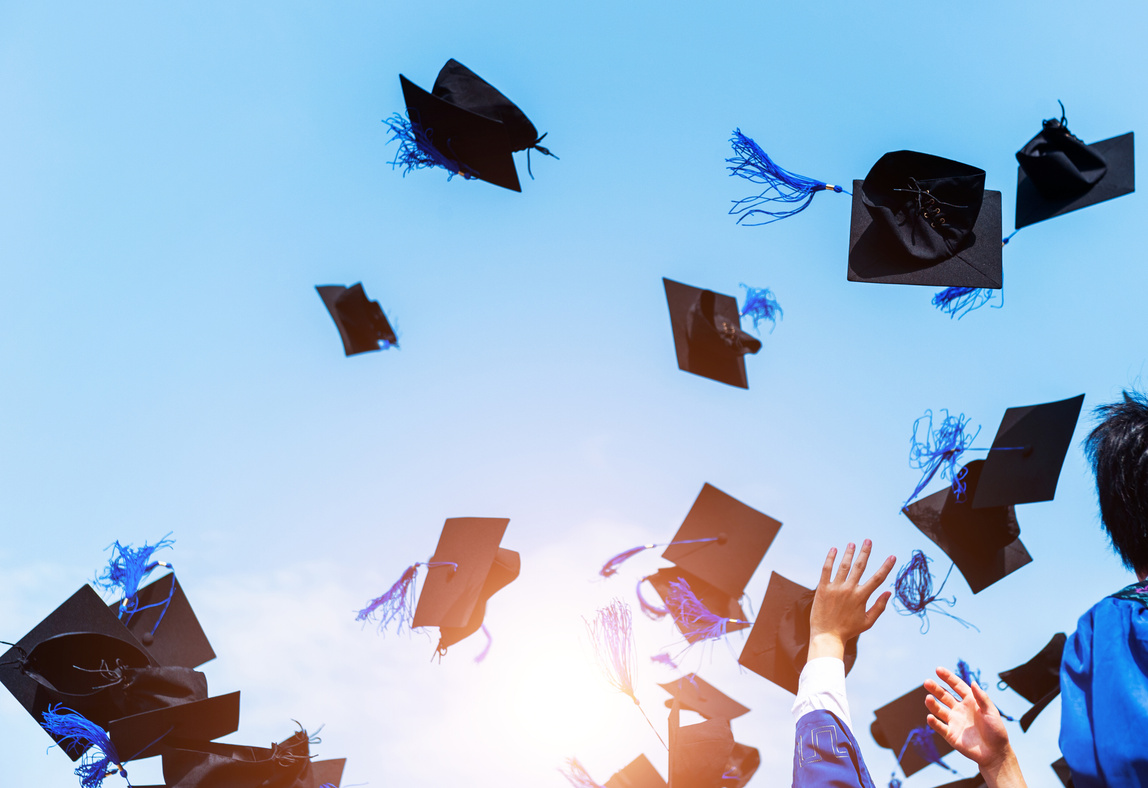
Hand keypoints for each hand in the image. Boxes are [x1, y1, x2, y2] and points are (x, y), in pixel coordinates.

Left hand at [807, 540, 894, 660]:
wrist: (827, 636)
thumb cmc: (848, 630)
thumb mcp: (867, 621)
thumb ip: (879, 607)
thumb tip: (889, 592)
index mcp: (862, 597)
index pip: (877, 578)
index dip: (886, 566)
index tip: (892, 556)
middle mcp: (849, 590)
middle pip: (860, 567)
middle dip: (865, 552)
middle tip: (868, 540)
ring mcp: (835, 588)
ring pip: (844, 566)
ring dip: (849, 553)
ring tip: (852, 544)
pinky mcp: (822, 589)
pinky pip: (826, 570)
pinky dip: (830, 559)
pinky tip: (833, 550)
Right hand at [925, 667, 1023, 786]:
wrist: (995, 754)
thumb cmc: (996, 731)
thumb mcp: (992, 712)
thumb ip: (982, 698)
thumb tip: (973, 682)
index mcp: (970, 701)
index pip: (957, 686)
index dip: (948, 677)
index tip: (938, 669)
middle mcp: (960, 709)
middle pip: (944, 696)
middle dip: (935, 688)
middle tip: (927, 682)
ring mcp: (954, 721)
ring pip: (939, 710)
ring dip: (932, 704)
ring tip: (928, 698)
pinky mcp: (950, 734)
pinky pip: (939, 727)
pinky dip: (934, 722)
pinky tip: (930, 717)